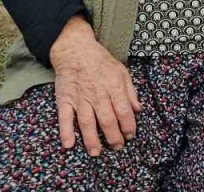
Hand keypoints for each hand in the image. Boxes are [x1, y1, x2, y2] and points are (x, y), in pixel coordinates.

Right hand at [49, 16, 141, 155]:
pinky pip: (65, 118)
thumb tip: (139, 109)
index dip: (129, 126)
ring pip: (87, 122)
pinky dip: (65, 132)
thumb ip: (131, 92)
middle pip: (108, 120)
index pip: (124, 112)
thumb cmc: (101, 61)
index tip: (130, 136)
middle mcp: (98, 94)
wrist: (76, 50)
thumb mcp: (122, 72)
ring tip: (96, 152)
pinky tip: (68, 144)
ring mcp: (80, 98)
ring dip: (92, 140)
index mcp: (114, 87)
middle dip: (114, 137)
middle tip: (117, 147)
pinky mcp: (65, 99)